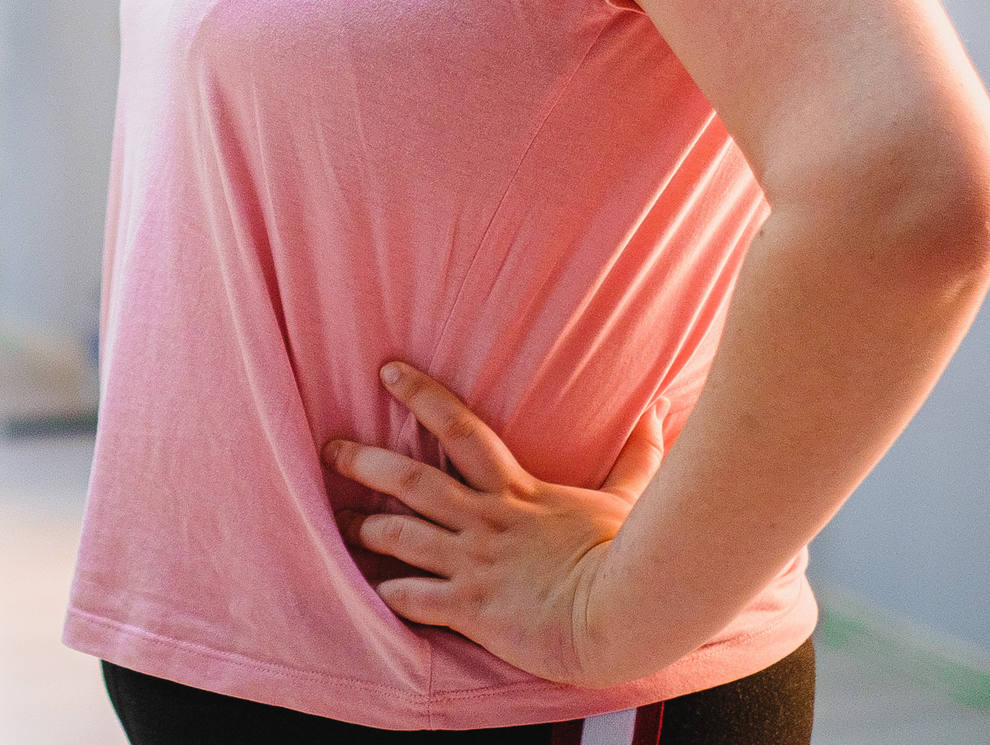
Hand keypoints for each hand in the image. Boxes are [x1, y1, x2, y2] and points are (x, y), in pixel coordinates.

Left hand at [325, 362, 667, 686]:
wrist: (624, 617)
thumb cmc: (628, 557)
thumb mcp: (631, 498)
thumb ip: (639, 457)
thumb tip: (660, 413)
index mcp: (517, 490)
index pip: (460, 427)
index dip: (420, 395)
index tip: (387, 372)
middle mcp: (485, 521)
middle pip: (411, 479)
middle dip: (365, 462)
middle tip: (329, 450)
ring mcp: (474, 564)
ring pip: (400, 534)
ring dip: (363, 528)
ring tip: (337, 522)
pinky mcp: (470, 608)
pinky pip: (413, 598)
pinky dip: (385, 592)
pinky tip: (364, 590)